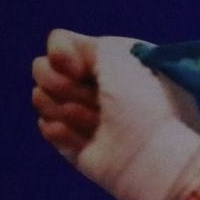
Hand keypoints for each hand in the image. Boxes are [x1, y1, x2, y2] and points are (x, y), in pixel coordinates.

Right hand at [32, 30, 199, 199]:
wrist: (159, 155)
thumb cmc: (147, 102)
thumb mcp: (115, 55)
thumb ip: (71, 43)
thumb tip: (53, 62)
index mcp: (106, 60)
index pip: (59, 46)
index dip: (62, 57)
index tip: (79, 69)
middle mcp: (93, 83)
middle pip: (42, 70)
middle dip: (65, 86)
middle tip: (99, 102)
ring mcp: (82, 112)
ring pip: (40, 98)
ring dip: (69, 111)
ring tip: (100, 125)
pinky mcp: (76, 142)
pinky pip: (45, 126)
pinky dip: (62, 132)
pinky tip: (88, 140)